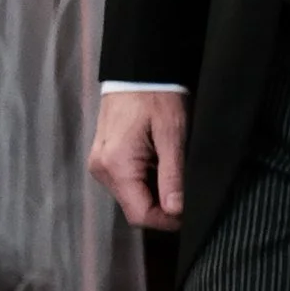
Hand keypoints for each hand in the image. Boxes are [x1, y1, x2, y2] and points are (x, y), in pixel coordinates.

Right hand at [89, 88, 189, 228]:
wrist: (137, 70)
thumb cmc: (156, 96)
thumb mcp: (173, 135)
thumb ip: (173, 175)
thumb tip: (176, 210)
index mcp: (116, 165)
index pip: (139, 214)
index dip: (167, 221)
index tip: (189, 213)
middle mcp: (101, 169)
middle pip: (134, 208)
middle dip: (162, 207)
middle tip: (186, 190)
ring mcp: (100, 164)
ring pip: (131, 197)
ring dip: (154, 194)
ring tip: (174, 172)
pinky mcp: (104, 158)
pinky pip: (126, 183)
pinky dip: (145, 181)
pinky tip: (160, 165)